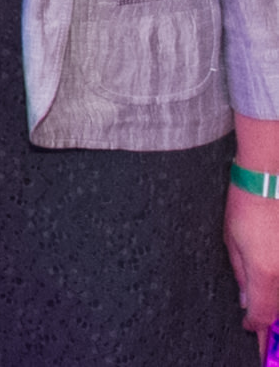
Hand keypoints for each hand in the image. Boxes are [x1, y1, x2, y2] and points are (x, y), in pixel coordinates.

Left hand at [229, 184, 278, 355]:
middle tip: (263, 328)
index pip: (263, 314)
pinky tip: (274, 282)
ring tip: (268, 300)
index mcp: (265, 272)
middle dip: (273, 320)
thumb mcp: (231, 242)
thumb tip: (245, 300)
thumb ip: (241, 275)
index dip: (256, 326)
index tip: (250, 328)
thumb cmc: (245, 205)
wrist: (269, 178)